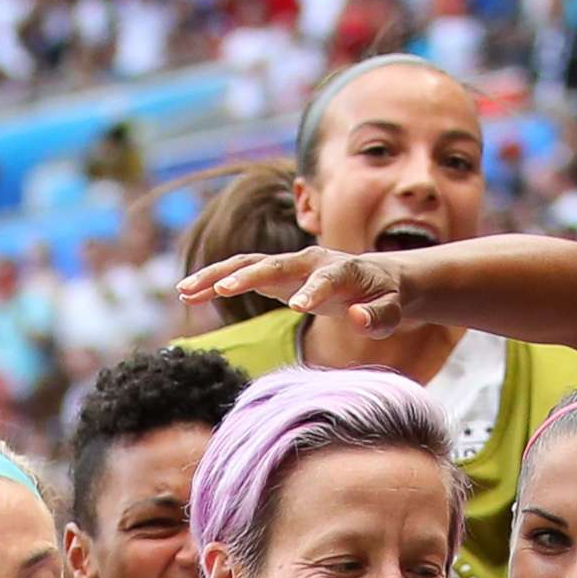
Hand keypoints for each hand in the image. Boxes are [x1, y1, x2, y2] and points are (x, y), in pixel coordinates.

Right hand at [177, 246, 411, 337]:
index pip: (324, 279)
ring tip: (184, 291)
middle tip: (219, 290)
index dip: (313, 291)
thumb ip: (378, 317)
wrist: (379, 278)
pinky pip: (240, 273)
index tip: (298, 308)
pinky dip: (215, 281)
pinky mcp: (275, 274)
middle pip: (273, 263)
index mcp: (341, 270)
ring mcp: (289, 265)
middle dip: (246, 276)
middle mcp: (309, 261)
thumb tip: (355, 317)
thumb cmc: (387, 298)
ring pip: (247, 264)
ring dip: (216, 275)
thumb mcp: (392, 311)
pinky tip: (188, 294)